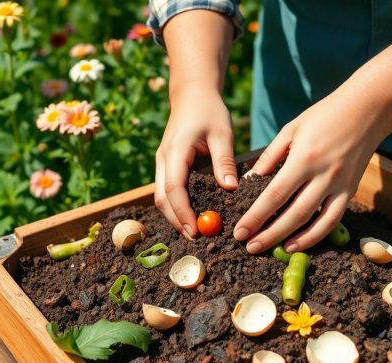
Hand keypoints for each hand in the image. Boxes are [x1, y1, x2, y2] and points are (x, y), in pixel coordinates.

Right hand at [155, 84, 236, 238]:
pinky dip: (177, 206)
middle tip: (197, 239)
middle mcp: (163, 160)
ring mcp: (162, 163)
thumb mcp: (222, 133)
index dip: (182, 213)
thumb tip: (229, 189)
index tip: (196, 231)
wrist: (192, 94)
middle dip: (177, 221)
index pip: (173, 189)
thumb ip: (224, 162)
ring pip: (162, 197)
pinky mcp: (167, 166)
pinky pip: (167, 191)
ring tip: (196, 232)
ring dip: (176, 216)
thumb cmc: (209, 110)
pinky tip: (193, 216)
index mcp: (175, 151)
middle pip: (162, 199)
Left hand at [234, 88, 391, 252]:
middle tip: (250, 246)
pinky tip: (298, 243)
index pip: (275, 195)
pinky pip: (333, 220)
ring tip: (271, 250)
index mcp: (304, 159)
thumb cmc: (324, 116)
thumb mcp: (291, 129)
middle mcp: (323, 176)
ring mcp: (340, 186)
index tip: (240, 231)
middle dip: (269, 234)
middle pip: (292, 214)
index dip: (256, 216)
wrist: (367, 110)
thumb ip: (269, 156)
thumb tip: (249, 180)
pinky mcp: (350, 191)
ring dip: (291, 239)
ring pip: (313, 222)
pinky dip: (316, 235)